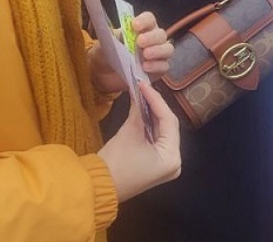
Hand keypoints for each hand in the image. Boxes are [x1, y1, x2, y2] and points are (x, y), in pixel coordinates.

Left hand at [90, 11, 173, 92]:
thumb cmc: (107, 53)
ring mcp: (158, 55)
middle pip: (160, 34)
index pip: (149, 19)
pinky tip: (145, 67)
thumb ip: (113, 38)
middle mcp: (153, 39)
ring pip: (167, 49)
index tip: (135, 25)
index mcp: (141, 28)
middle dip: (152, 37)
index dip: (144, 20)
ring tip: (145, 55)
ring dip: (158, 50)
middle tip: (140, 42)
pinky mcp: (158, 70)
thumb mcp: (105, 44)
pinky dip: (156, 66)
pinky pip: (164, 66)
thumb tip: (121, 32)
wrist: (104, 74)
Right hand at [99, 81, 181, 201]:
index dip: (156, 100)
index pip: (169, 121)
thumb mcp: (130, 132)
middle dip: (156, 106)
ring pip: (163, 132)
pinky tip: (144, 111)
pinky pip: (158, 140)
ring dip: (153, 114)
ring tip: (143, 95)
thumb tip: (140, 92)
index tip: (144, 84)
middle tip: (144, 88)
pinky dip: (151, 126)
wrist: (98, 187)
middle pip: (168, 126)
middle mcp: (175, 162)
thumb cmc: (115, 162)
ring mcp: (167, 166)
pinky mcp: (157, 165)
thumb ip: (139, 110)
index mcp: (172, 157)